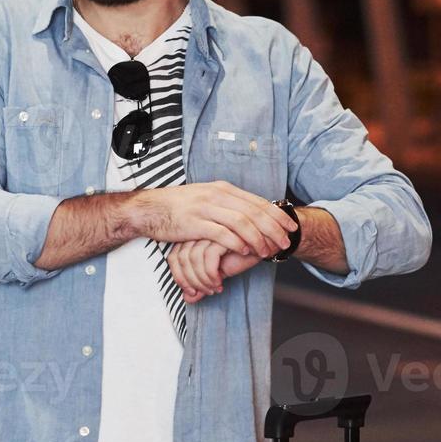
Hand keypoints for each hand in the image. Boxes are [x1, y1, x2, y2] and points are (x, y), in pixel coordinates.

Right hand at [132, 182, 295, 258]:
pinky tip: (245, 251)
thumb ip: (228, 204)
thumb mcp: (207, 199)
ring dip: (258, 238)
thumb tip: (252, 214)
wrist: (150, 209)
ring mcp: (205, 208)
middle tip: (285, 242)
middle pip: (253, 212)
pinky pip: (221, 233)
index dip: (276, 215)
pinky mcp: (194, 223)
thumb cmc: (180, 208)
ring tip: (267, 251)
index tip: (290, 226)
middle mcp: (216, 195)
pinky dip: (236, 242)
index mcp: (223, 189)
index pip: (257, 201)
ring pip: (241, 222)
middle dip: (273, 228)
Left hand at [169, 240, 262, 302]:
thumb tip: (188, 300)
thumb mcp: (218, 273)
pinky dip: (211, 275)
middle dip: (191, 282)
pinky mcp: (223, 234)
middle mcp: (199, 231)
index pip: (173, 258)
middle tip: (204, 293)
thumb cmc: (241, 256)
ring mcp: (210, 230)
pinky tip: (221, 282)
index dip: (179, 278)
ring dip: (202, 281)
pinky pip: (208, 258)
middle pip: (181, 259)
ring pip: (193, 259)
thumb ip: (201, 284)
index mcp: (193, 237)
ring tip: (214, 288)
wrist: (266, 243)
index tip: (191, 293)